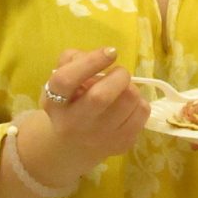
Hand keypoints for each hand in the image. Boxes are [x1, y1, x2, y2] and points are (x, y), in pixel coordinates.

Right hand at [39, 46, 150, 170]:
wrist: (74, 145)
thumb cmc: (69, 104)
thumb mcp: (60, 82)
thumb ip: (73, 60)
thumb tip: (102, 55)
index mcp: (55, 103)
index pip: (66, 80)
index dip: (90, 62)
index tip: (111, 52)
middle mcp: (74, 123)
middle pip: (100, 96)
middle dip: (118, 76)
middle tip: (118, 74)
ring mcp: (99, 137)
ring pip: (129, 100)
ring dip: (130, 87)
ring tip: (122, 90)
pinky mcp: (122, 143)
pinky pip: (142, 111)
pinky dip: (139, 101)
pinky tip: (127, 105)